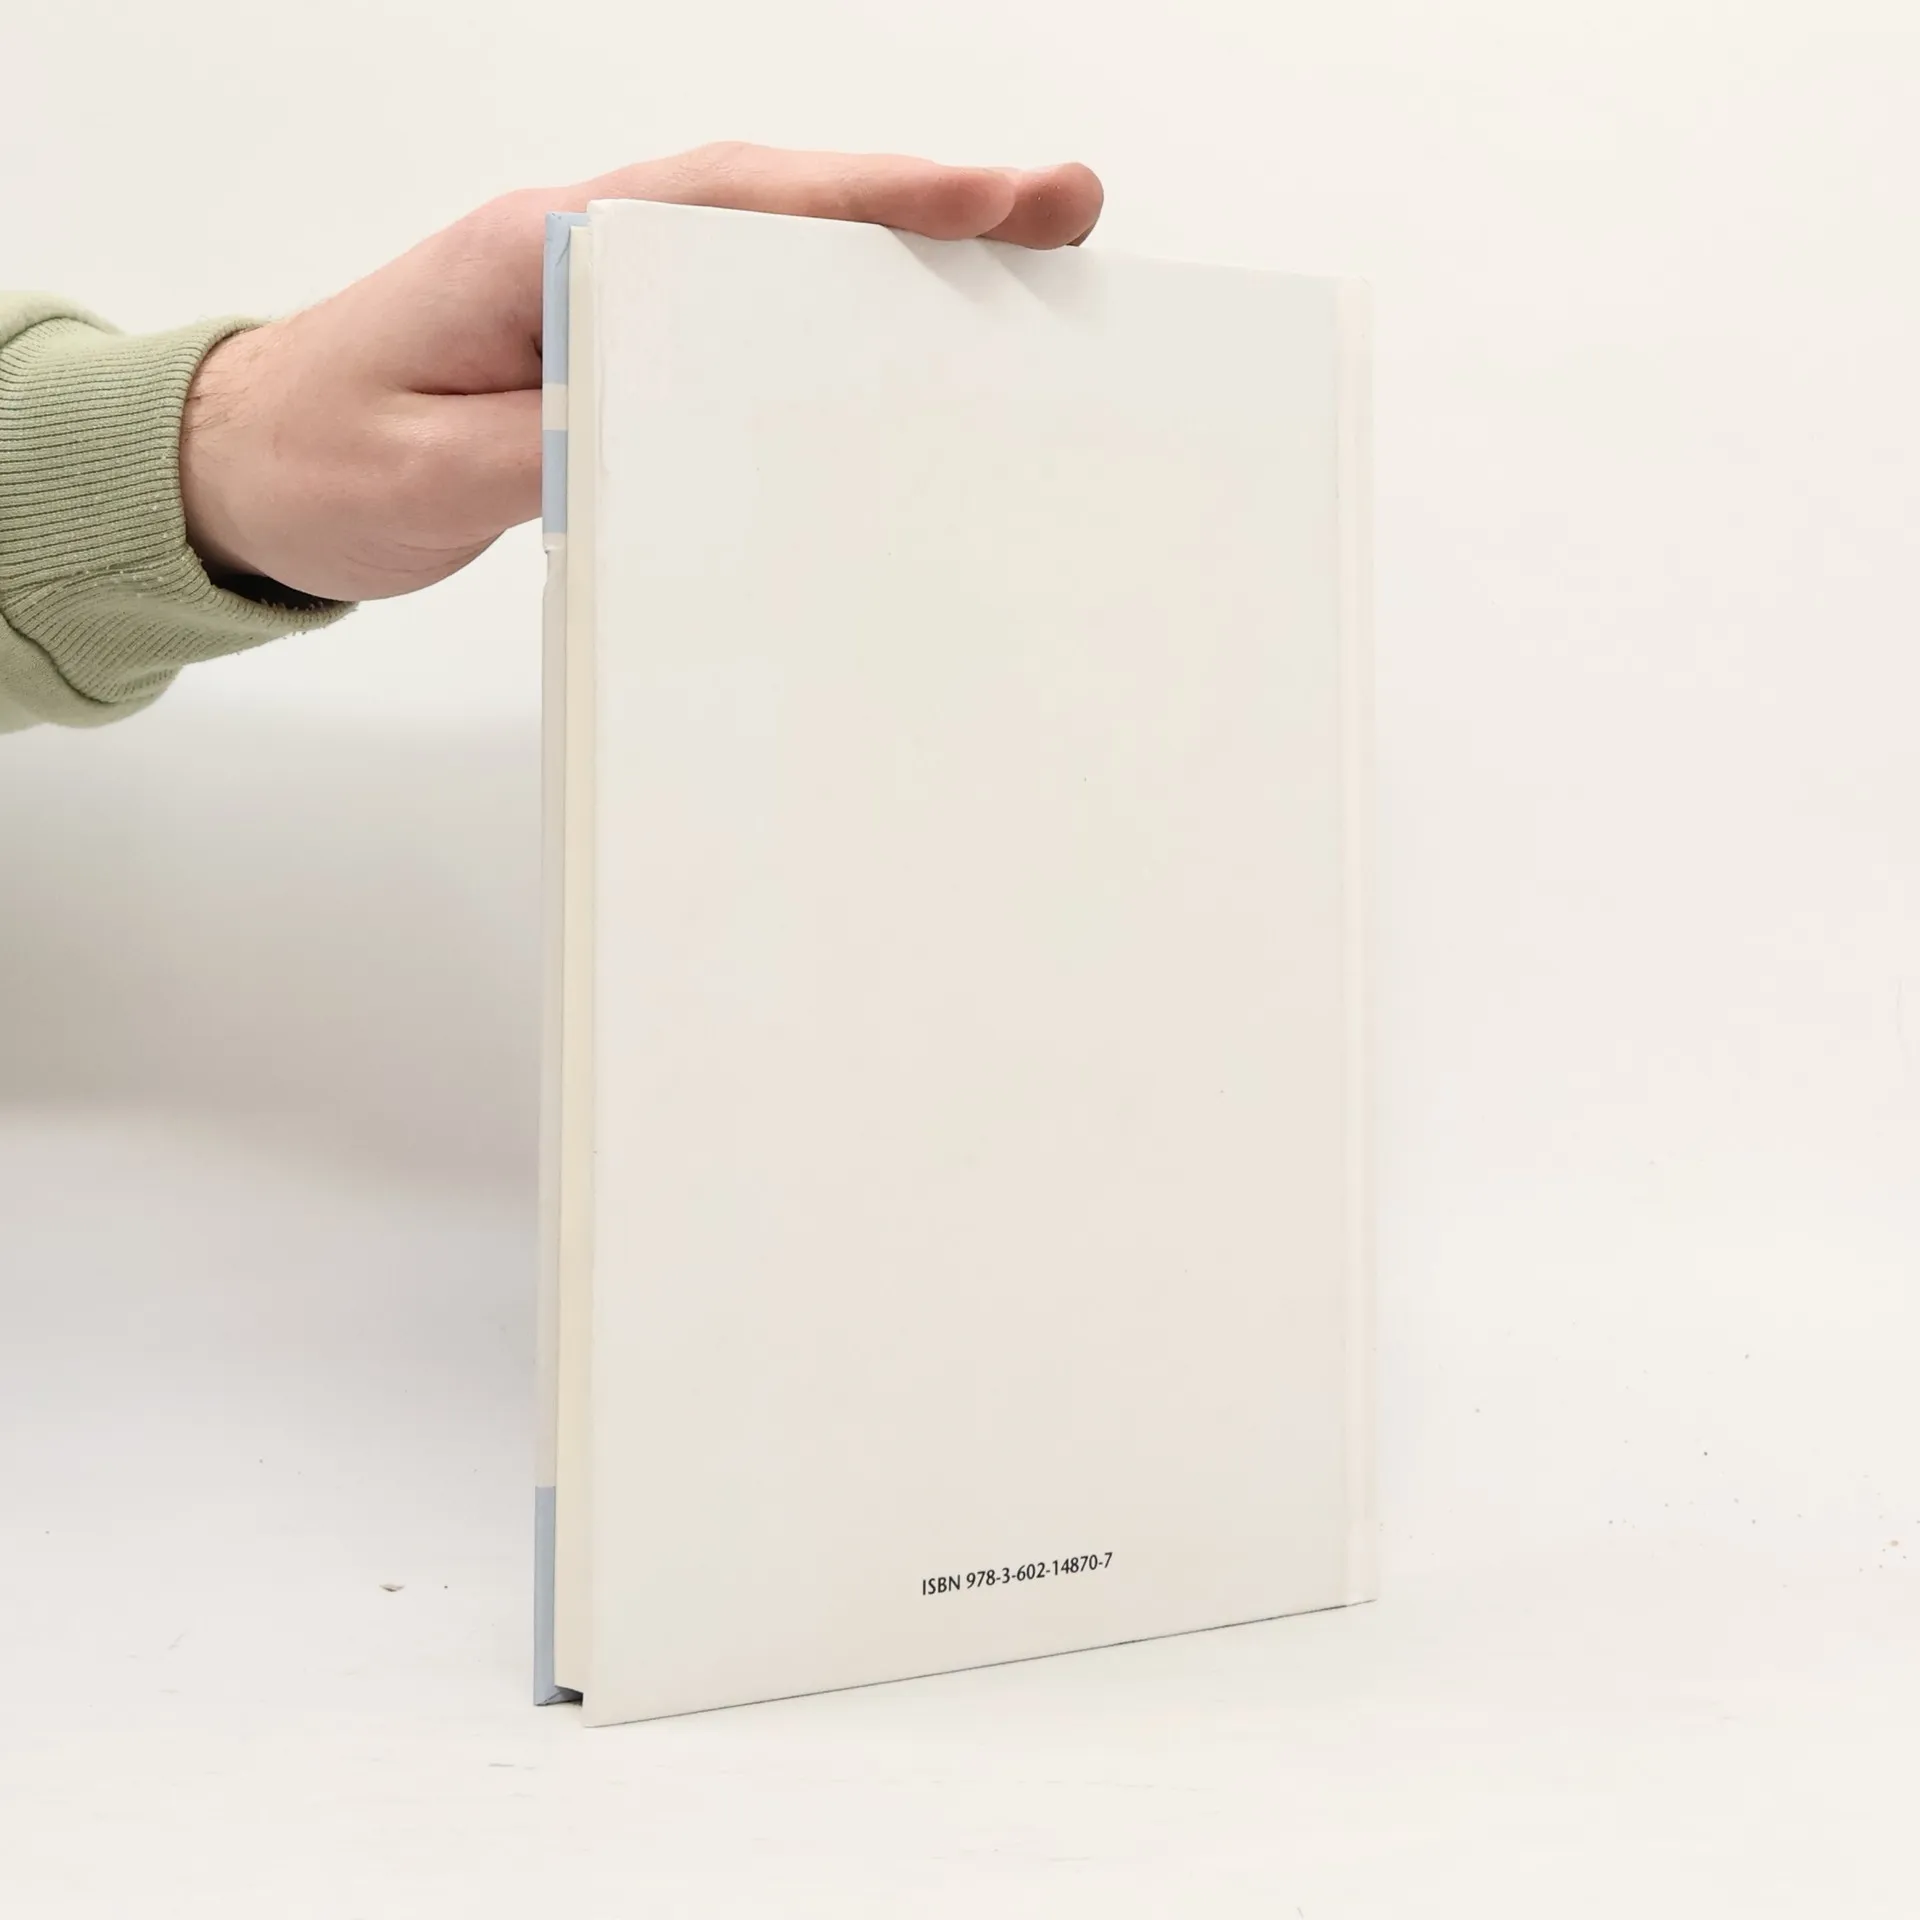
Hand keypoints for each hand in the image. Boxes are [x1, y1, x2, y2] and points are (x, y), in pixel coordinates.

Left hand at [178, 144, 1102, 602]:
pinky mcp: (618, 345)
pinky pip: (747, 316)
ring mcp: (610, 291)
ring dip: (899, 258)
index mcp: (549, 250)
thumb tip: (673, 433)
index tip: (987, 206)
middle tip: (1064, 211)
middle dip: (929, 209)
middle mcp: (592, 248)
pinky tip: (909, 342)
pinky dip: (836, 314)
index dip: (868, 203)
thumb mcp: (429, 470)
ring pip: (780, 252)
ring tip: (1029, 268)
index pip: (734, 205)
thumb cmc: (326, 458)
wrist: (251, 468)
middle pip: (786, 207)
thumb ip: (551, 443)